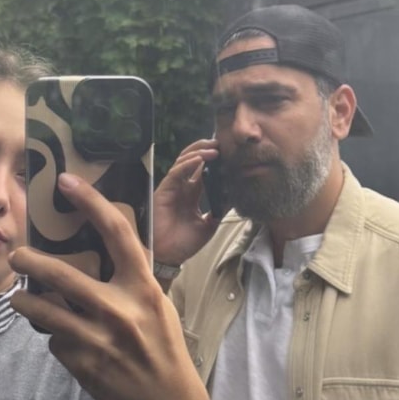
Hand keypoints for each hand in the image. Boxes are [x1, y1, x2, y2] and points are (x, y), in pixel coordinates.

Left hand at [9, 174, 218, 399]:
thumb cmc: (163, 348)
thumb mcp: (156, 306)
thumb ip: (129, 281)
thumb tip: (95, 253)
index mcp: (143, 288)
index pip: (117, 233)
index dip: (91, 202)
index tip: (67, 181)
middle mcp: (119, 310)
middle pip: (60, 274)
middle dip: (29, 261)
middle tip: (15, 254)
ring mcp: (97, 339)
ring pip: (43, 311)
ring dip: (24, 302)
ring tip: (18, 298)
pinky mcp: (81, 364)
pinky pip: (54, 341)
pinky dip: (54, 337)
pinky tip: (63, 340)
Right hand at [153, 139, 221, 267]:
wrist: (168, 256)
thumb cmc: (184, 243)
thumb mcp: (208, 226)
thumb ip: (218, 211)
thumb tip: (234, 199)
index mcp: (192, 193)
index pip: (204, 169)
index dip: (215, 159)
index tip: (230, 152)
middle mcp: (182, 187)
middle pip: (192, 158)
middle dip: (206, 148)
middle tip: (222, 143)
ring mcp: (172, 187)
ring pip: (184, 161)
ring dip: (199, 153)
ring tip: (215, 149)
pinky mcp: (164, 190)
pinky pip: (176, 172)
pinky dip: (187, 164)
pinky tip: (199, 160)